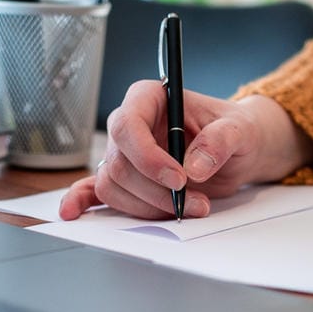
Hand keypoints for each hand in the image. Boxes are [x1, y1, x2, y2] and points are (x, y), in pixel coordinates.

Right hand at [60, 84, 312, 219]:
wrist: (238, 150)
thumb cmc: (236, 131)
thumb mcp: (241, 130)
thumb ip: (221, 141)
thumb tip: (193, 165)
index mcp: (150, 98)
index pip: (128, 125)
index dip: (147, 157)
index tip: (178, 179)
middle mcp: (131, 125)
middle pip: (120, 163)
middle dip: (155, 191)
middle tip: (195, 203)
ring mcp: (125, 153)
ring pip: (114, 185)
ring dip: (148, 207)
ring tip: (188, 209)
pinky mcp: (128, 179)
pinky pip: (96, 190)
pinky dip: (83, 202)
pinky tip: (72, 213)